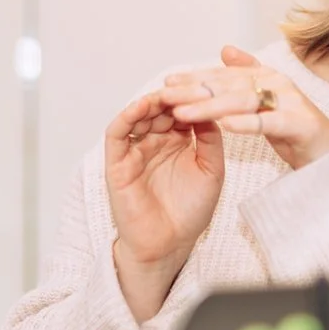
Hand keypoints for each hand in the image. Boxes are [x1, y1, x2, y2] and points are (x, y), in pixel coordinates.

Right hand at [104, 91, 223, 319]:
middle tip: (189, 85)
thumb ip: (211, 140)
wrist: (170, 245)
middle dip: (175, 94)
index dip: (194, 96)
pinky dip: (127, 116)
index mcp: (177, 141)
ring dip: (153, 101)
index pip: (182, 108)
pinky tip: (143, 106)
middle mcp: (154, 140)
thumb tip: (212, 107)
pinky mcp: (117, 162)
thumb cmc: (190, 211)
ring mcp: (135, 149)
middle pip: (161, 106)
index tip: (210, 85)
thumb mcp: (211, 170)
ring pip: (139, 114)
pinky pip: (117, 133)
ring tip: (169, 94)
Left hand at [160, 46, 328, 170]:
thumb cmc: (295, 128)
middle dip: (194, 91)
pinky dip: (246, 123)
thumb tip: (225, 49)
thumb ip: (247, 74)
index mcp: (267, 76)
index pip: (224, 76)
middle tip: (165, 96)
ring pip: (244, 102)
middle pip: (229, 86)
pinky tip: (224, 126)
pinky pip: (269, 123)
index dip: (194, 78)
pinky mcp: (301, 124)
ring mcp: (291, 102)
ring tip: (184, 112)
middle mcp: (278, 83)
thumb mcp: (267, 101)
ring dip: (211, 106)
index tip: (166, 83)